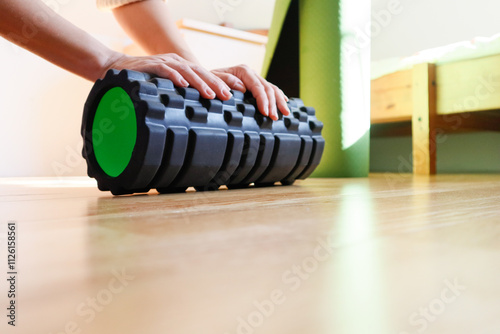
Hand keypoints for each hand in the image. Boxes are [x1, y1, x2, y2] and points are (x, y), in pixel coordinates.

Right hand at [103, 53, 232, 100]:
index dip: (222, 83)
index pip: (206, 75)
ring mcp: (164, 63)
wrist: (117, 69)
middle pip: (201, 72)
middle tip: (229, 97)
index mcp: (183, 68)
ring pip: (187, 71)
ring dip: (200, 82)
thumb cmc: (144, 84)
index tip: (238, 94)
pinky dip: (174, 76)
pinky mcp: (150, 65)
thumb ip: (180, 97)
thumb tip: (198, 118)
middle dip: (217, 84)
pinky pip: (164, 70)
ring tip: (211, 94)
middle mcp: (176, 63)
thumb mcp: (166, 89)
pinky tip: (183, 85)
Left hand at [212, 65, 289, 120]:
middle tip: (274, 118)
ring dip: (279, 101)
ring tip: (285, 114)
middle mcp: (251, 73)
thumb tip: (242, 88)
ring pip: (272, 88)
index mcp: (243, 71)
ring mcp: (254, 78)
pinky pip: (270, 89)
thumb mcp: (213, 80)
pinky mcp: (255, 84)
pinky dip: (278, 96)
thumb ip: (225, 81)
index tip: (265, 112)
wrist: (205, 78)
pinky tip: (285, 103)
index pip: (257, 86)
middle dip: (273, 104)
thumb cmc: (208, 81)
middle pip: (267, 88)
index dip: (263, 100)